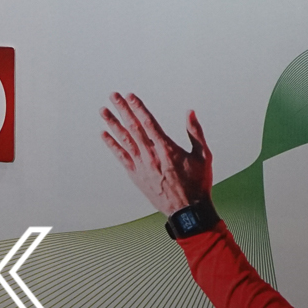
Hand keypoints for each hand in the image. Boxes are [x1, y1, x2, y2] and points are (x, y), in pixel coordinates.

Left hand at [101, 92, 213, 215]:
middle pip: (133, 128)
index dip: (138, 108)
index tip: (130, 96)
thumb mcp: (204, 156)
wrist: (188, 211)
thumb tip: (190, 112)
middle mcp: (151, 156)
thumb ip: (195, 133)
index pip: (149, 123)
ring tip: (103, 110)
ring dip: (113, 124)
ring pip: (124, 140)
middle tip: (113, 96)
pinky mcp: (136, 175)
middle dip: (122, 110)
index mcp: (167, 149)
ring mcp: (142, 166)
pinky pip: (121, 157)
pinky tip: (104, 134)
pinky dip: (112, 145)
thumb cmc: (198, 184)